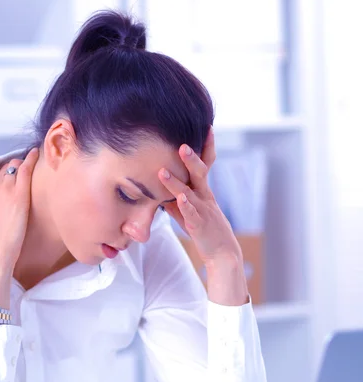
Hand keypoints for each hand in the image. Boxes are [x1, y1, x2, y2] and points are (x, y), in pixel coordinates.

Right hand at [0, 147, 38, 269]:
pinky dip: (31, 160)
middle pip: (6, 168)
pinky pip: (25, 169)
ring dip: (23, 163)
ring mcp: (5, 189)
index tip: (14, 172)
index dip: (6, 172)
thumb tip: (0, 213)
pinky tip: (37, 154)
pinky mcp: (18, 195)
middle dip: (16, 165)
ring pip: (15, 166)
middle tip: (27, 166)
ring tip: (33, 161)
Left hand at [158, 128, 241, 265]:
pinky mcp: (199, 226)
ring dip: (175, 182)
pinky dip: (186, 207)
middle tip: (182, 143)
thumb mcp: (188, 211)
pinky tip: (180, 198)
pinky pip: (192, 215)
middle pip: (199, 174)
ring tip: (163, 171)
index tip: (205, 128)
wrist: (222, 254)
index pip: (204, 165)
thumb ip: (175, 199)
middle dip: (191, 158)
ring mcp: (203, 211)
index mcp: (203, 192)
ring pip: (190, 193)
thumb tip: (158, 188)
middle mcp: (205, 198)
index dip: (204, 148)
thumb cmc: (205, 230)